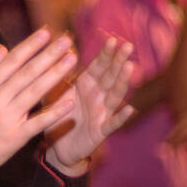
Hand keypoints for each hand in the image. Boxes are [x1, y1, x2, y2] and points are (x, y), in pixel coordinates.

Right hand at [0, 26, 82, 184]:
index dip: (30, 46)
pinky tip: (69, 101)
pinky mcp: (15, 138)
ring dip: (55, 74)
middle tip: (67, 40)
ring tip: (72, 59)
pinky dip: (54, 112)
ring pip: (34, 92)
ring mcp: (6, 119)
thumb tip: (3, 47)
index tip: (46, 31)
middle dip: (48, 55)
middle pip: (26, 73)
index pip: (11, 62)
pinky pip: (38, 123)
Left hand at [45, 34, 136, 170]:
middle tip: (127, 45)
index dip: (105, 54)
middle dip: (118, 61)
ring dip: (122, 81)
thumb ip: (58, 74)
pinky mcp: (100, 132)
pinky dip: (121, 117)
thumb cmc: (58, 117)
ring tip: (130, 67)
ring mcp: (101, 113)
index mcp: (86, 85)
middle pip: (110, 77)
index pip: (98, 67)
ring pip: (115, 95)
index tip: (112, 39)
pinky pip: (112, 124)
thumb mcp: (55, 93)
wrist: (57, 148)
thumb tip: (61, 49)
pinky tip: (130, 108)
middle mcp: (97, 97)